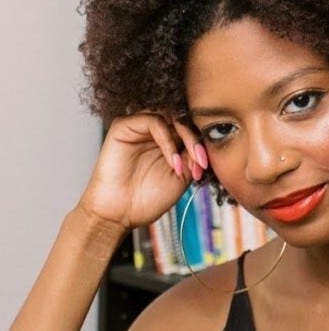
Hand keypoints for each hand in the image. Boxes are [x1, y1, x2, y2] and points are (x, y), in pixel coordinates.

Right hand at [77, 113, 207, 229]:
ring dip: (185, 138)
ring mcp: (139, 127)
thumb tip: (207, 142)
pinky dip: (167, 139)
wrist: (120, 214)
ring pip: (171, 116)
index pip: (191, 127)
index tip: (206, 165)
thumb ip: (193, 156)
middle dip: (196, 140)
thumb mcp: (182, 177)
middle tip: (201, 161)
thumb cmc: (148, 198)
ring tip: (185, 165)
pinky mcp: (123, 126)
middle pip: (183, 119)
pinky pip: (153, 120)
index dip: (202, 142)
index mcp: (169, 140)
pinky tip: (171, 161)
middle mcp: (154, 131)